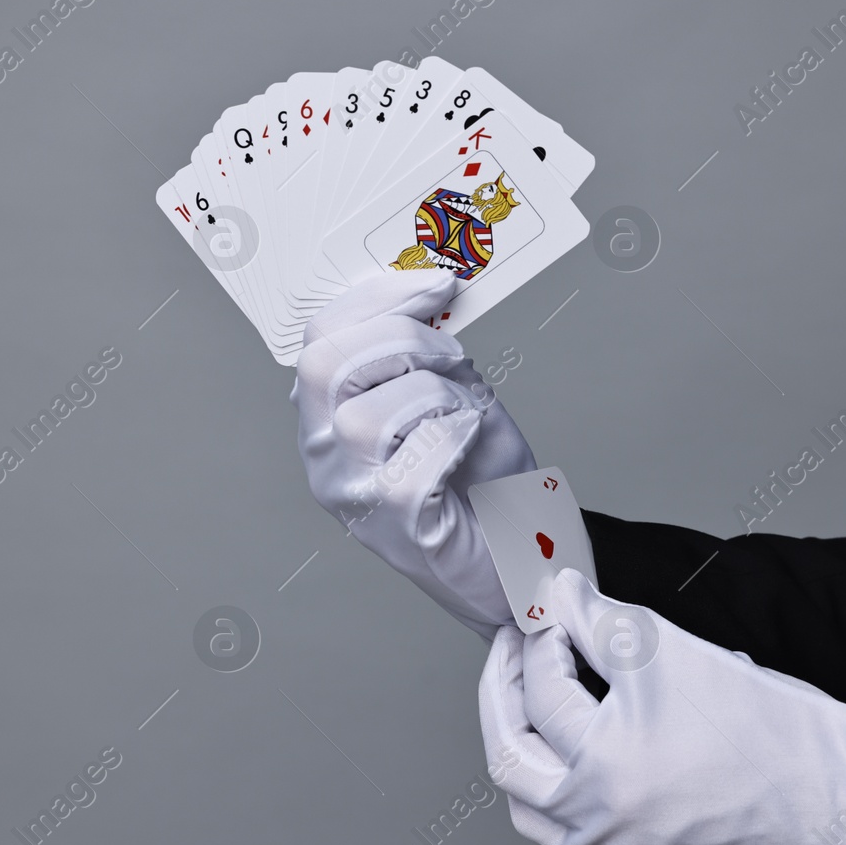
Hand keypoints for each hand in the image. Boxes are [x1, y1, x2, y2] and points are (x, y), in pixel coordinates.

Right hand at [290, 271, 535, 640]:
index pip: (320, 339)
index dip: (379, 298)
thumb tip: (430, 294)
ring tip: (464, 415)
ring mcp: (351, 494)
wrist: (525, 559)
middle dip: (403, 340)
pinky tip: (469, 445)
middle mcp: (323, 457)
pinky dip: (455, 436)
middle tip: (454, 356)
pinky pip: (415, 458)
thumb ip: (427, 352)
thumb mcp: (454, 395)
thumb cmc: (486, 485)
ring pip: (366, 414)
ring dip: (435, 395)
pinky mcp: (393, 525)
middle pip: (327, 365)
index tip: (438, 284)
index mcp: (328, 417)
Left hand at [479, 569, 845, 844]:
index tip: (553, 607)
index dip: (545, 637)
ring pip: (531, 804)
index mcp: (608, 766)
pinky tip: (577, 751)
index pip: (544, 688)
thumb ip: (609, 626)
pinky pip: (572, 835)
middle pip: (509, 753)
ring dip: (522, 747)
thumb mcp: (687, 659)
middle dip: (502, 690)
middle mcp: (601, 823)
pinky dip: (560, 787)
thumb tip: (564, 597)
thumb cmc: (784, 738)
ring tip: (534, 700)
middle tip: (516, 648)